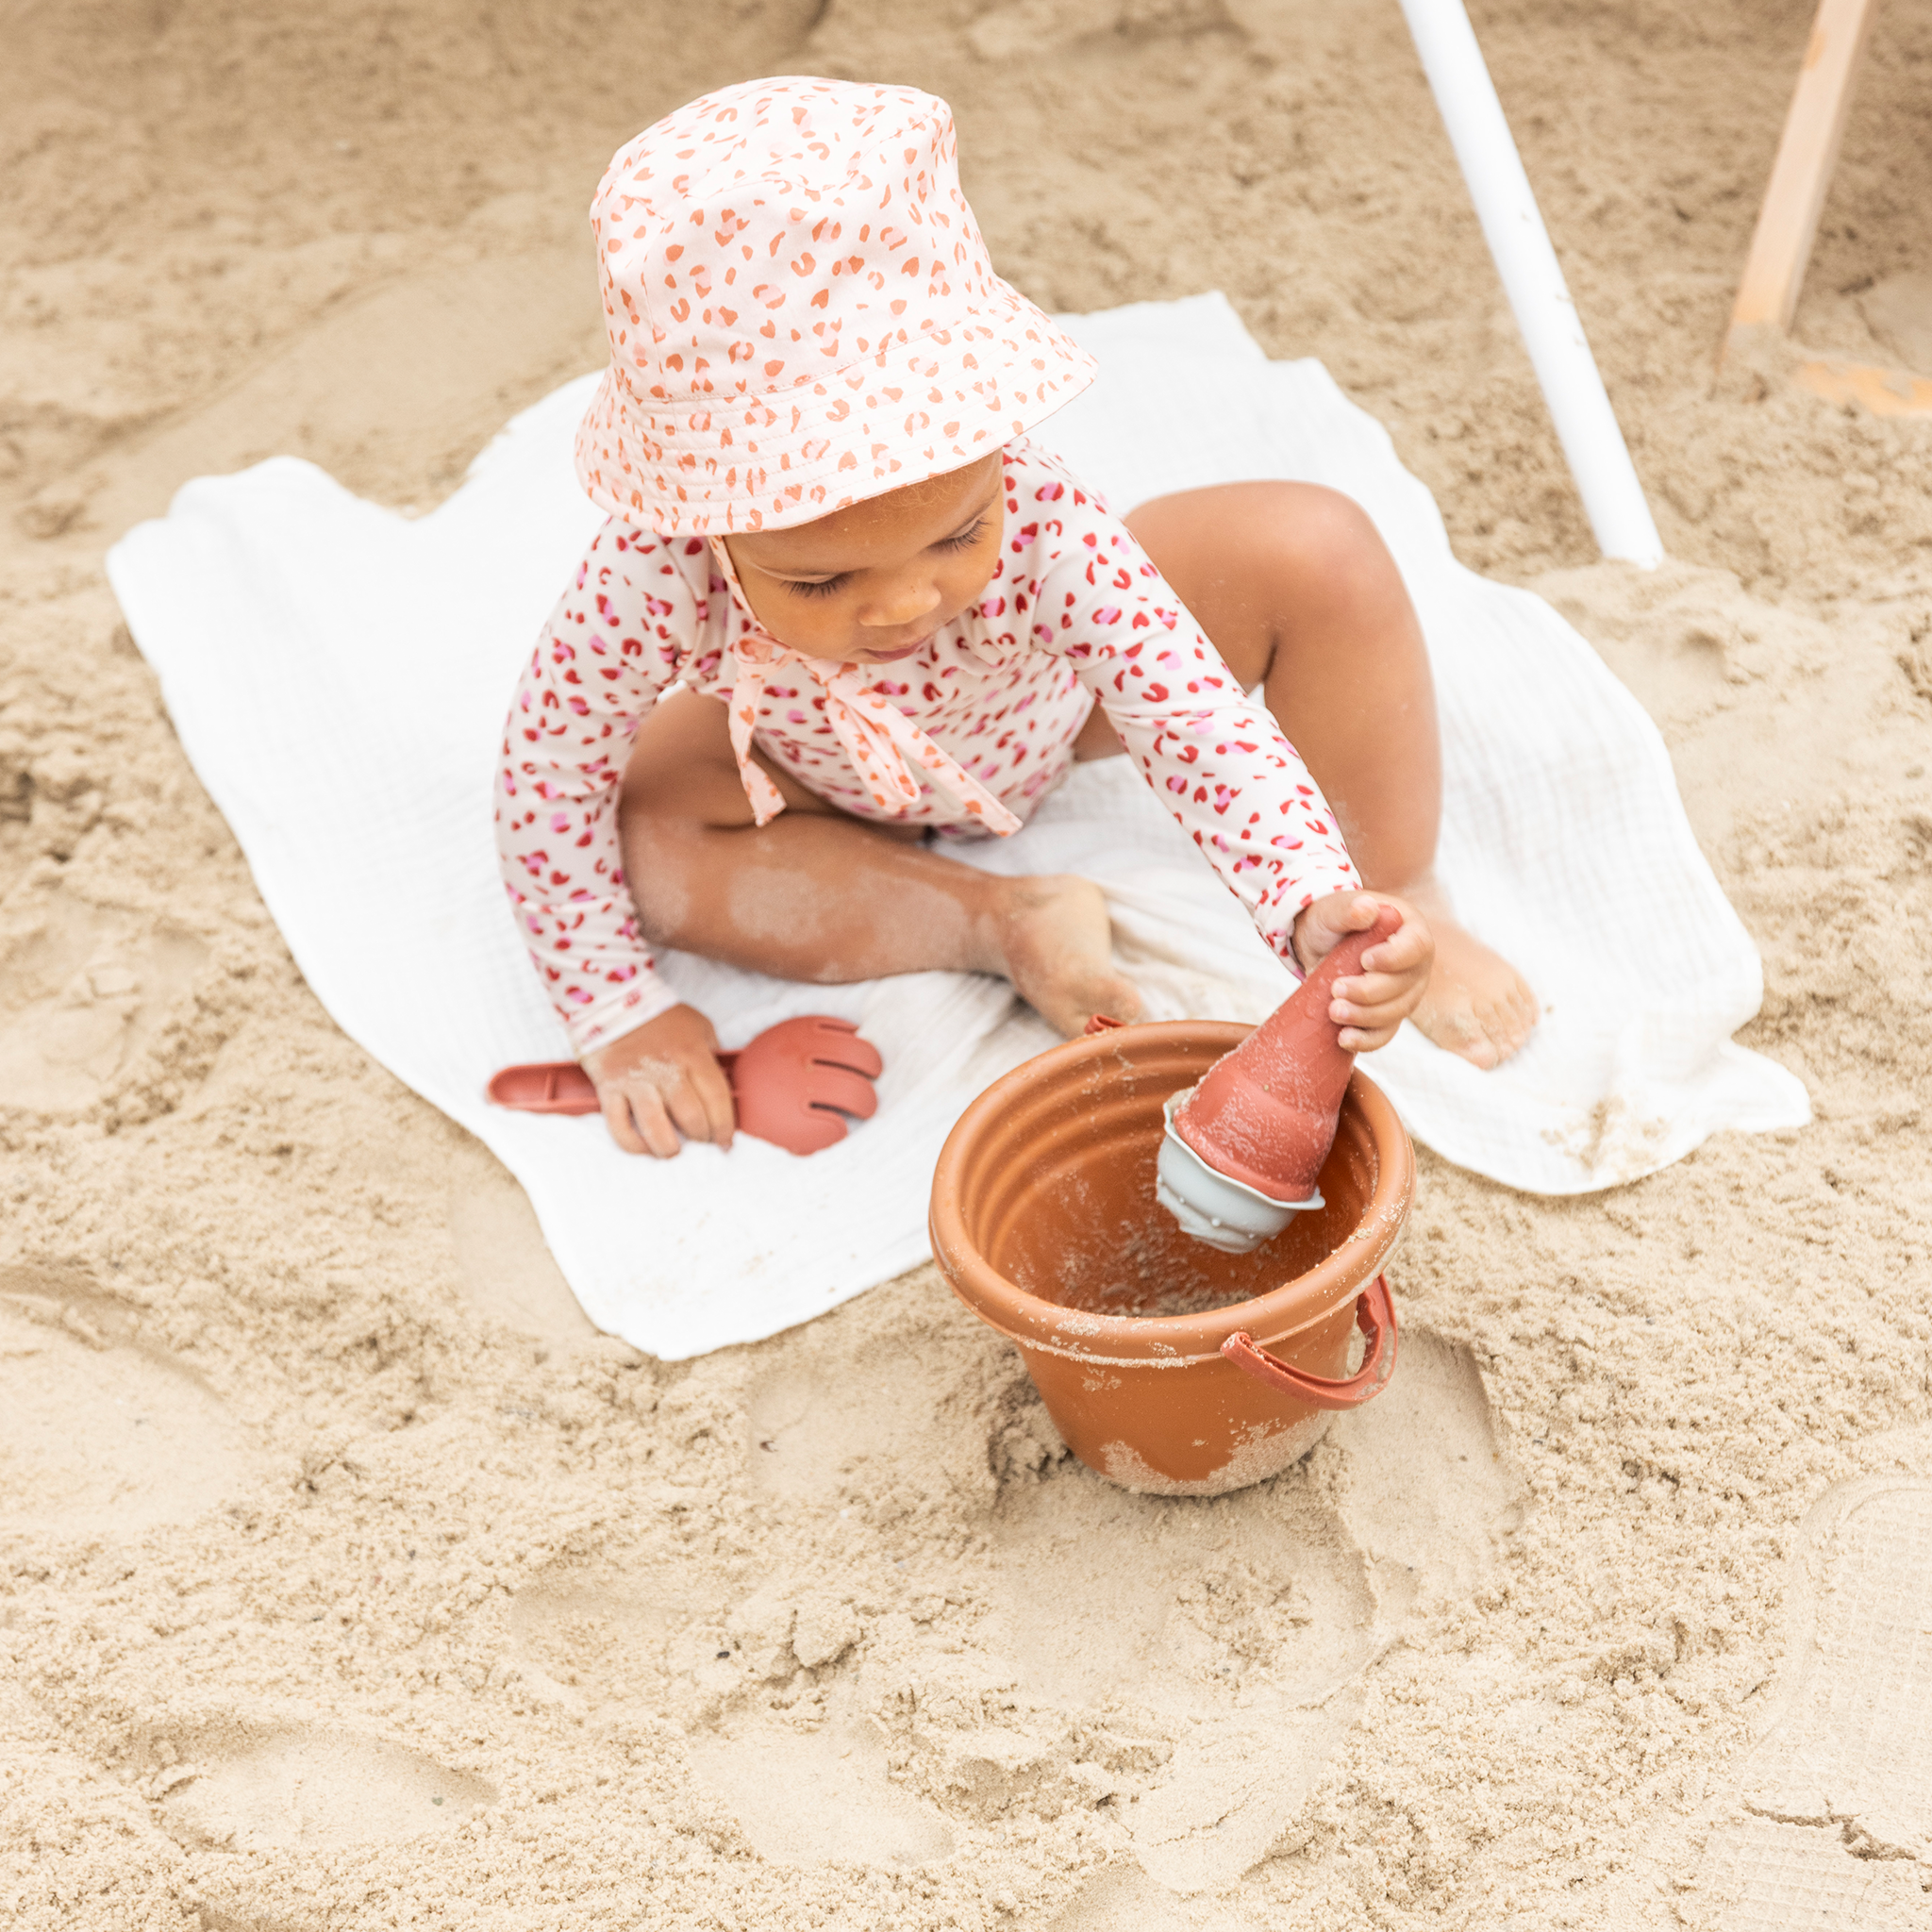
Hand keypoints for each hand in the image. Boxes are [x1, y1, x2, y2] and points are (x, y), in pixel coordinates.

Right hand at [582, 1003, 734, 1156]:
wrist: (612, 1000)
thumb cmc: (661, 1016)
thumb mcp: (699, 1026)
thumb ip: (712, 1054)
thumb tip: (723, 1084)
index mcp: (693, 1055)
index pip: (717, 1099)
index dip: (725, 1127)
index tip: (725, 1142)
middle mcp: (666, 1070)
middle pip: (692, 1118)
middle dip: (702, 1138)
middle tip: (701, 1143)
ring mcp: (636, 1081)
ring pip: (657, 1128)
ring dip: (669, 1148)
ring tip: (673, 1151)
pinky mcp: (609, 1087)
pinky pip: (619, 1126)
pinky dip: (632, 1144)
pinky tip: (644, 1147)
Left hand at [1292, 891, 1434, 1050]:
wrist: (1319, 943)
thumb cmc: (1331, 920)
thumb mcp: (1333, 910)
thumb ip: (1349, 909)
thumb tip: (1367, 907)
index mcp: (1410, 930)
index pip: (1417, 947)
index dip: (1394, 958)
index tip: (1364, 960)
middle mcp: (1415, 964)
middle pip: (1404, 986)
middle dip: (1368, 992)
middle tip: (1336, 989)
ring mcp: (1405, 992)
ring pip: (1395, 1013)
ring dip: (1364, 1017)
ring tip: (1333, 1011)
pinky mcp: (1388, 1015)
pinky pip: (1385, 1033)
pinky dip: (1366, 1040)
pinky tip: (1344, 1038)